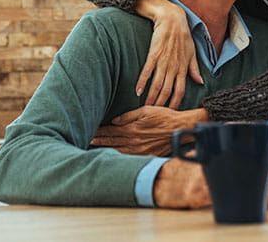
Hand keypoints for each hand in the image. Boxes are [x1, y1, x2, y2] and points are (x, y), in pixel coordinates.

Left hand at [91, 107, 207, 155]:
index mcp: (133, 128)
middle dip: (99, 141)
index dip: (100, 131)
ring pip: (118, 151)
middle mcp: (134, 141)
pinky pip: (128, 158)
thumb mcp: (146, 110)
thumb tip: (114, 121)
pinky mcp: (146, 155)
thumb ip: (129, 116)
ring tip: (95, 149)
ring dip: (106, 150)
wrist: (180, 128)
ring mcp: (140, 150)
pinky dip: (118, 157)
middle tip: (88, 140)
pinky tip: (112, 156)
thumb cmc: (164, 116)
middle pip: (112, 142)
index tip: (91, 131)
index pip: (111, 131)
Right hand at [135, 0, 203, 108]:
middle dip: (161, 104)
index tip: (171, 113)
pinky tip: (137, 92)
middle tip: (154, 115)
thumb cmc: (183, 35)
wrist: (172, 19)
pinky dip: (142, 82)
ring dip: (151, 98)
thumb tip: (200, 82)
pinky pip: (147, 71)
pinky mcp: (154, 54)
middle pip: (167, 91)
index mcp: (184, 68)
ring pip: (157, 85)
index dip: (176, 103)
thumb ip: (194, 69)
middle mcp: (174, 67)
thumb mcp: (192, 52)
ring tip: (145, 108)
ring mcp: (163, 61)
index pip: (181, 91)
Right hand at [155, 159, 267, 209]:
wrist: (157, 182)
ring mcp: (209, 178)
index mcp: (220, 150)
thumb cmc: (183, 172)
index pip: (256, 158)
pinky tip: (266, 210)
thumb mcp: (203, 156)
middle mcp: (216, 162)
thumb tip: (244, 153)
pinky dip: (255, 204)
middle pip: (258, 173)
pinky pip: (234, 199)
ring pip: (250, 187)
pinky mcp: (201, 195)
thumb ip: (220, 153)